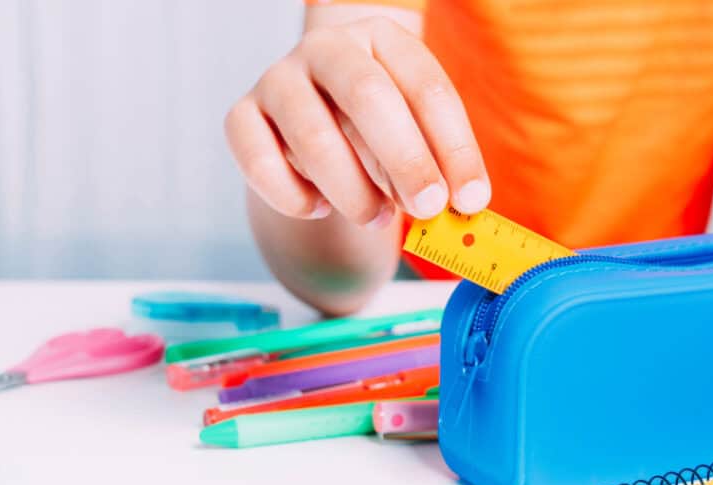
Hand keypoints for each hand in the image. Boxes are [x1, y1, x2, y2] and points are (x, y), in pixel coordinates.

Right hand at [225, 16, 490, 226]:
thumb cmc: (380, 130)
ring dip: (353, 191)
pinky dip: (294, 198)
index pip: (427, 87)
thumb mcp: (418, 135)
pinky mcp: (241, 116)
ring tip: (378, 217)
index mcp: (383, 39)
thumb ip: (439, 164)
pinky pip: (258, 161)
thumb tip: (464, 204)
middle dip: (405, 160)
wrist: (318, 121)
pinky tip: (320, 208)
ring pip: (312, 136)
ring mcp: (279, 79)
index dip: (454, 147)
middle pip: (368, 96)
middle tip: (429, 207)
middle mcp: (328, 48)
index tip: (471, 199)